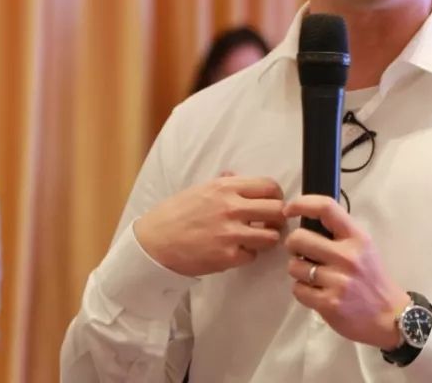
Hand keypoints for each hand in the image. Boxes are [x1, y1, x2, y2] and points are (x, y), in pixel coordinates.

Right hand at [134, 174, 286, 276]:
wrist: (153, 242)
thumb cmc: (174, 214)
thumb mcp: (199, 190)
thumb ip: (222, 183)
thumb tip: (236, 175)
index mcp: (225, 187)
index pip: (269, 186)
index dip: (276, 196)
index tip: (273, 203)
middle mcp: (231, 207)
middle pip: (277, 210)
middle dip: (278, 218)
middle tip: (271, 223)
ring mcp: (230, 233)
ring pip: (272, 236)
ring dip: (267, 239)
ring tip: (256, 239)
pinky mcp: (227, 256)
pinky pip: (253, 255)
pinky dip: (248, 255)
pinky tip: (236, 251)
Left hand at [283, 195, 408, 348]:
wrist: (390, 316)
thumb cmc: (372, 278)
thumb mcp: (364, 247)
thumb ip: (340, 234)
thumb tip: (306, 219)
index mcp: (357, 237)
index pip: (326, 208)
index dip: (302, 203)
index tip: (289, 209)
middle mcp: (347, 256)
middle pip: (299, 238)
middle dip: (293, 245)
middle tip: (301, 252)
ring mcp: (338, 281)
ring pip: (294, 266)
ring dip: (298, 270)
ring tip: (312, 276)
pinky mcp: (329, 304)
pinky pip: (297, 289)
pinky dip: (302, 290)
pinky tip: (315, 292)